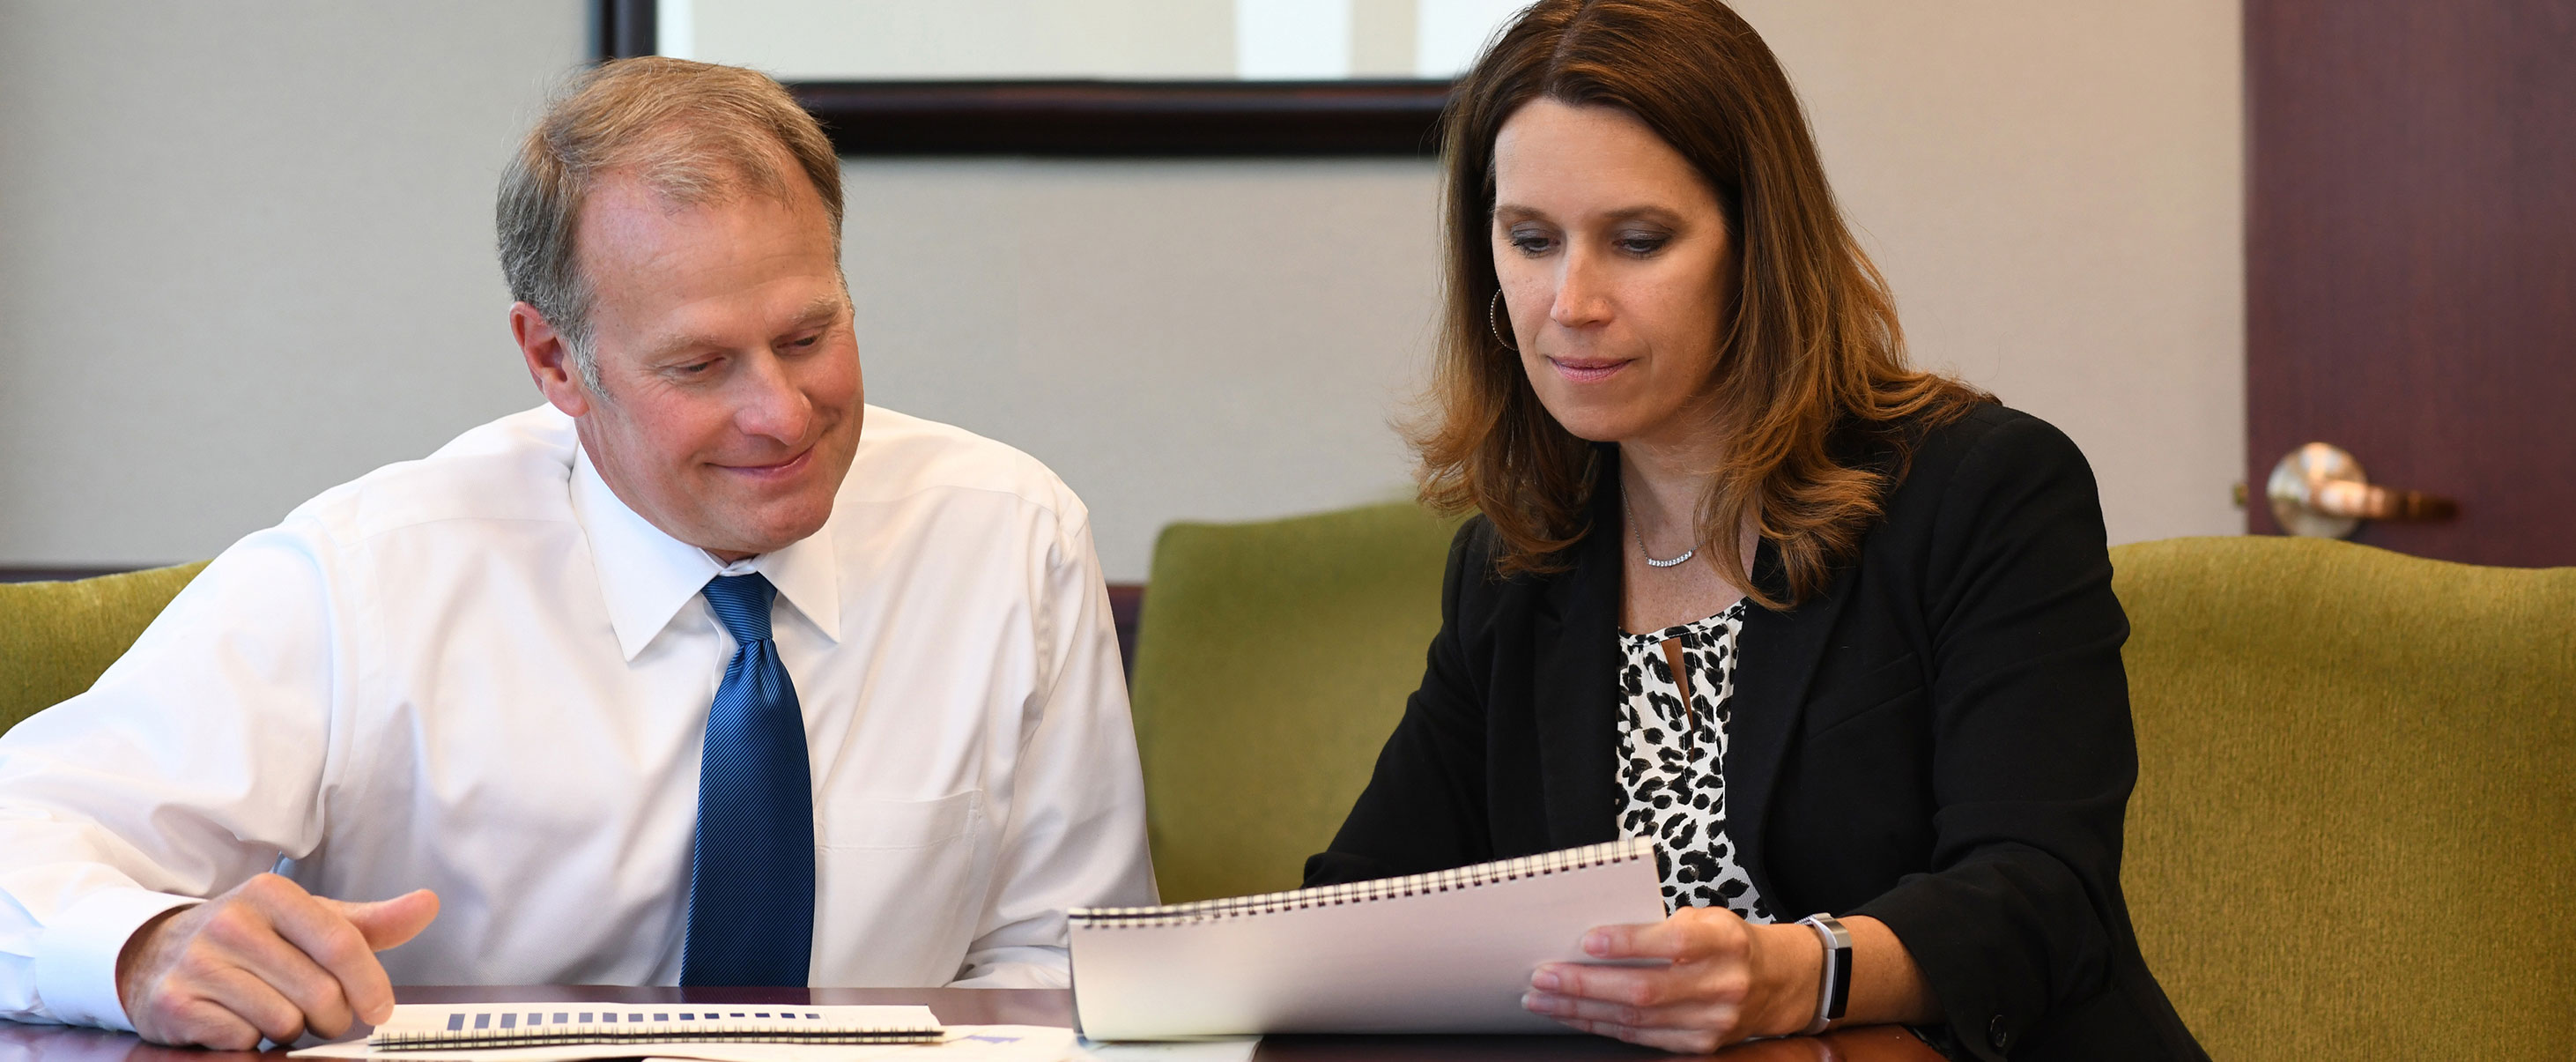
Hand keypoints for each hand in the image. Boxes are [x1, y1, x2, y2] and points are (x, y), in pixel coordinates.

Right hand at [115, 873, 439, 1047]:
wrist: (156, 956)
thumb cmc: (251, 939)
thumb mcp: (308, 921)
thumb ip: (369, 921)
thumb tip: (428, 904)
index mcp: (271, 893)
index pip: (341, 943)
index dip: (369, 984)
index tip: (381, 1009)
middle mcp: (231, 921)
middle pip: (318, 992)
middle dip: (332, 1017)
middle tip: (323, 1017)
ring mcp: (198, 962)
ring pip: (283, 1021)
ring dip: (291, 1030)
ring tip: (276, 1012)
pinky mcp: (174, 1003)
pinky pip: (243, 1039)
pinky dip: (251, 1040)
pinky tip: (239, 1021)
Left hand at [1521, 906, 1821, 1053]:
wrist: (1778, 982)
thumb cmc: (1730, 942)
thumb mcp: (1708, 918)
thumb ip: (1661, 925)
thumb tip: (1598, 937)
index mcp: (1725, 942)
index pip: (1672, 943)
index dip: (1628, 943)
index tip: (1586, 940)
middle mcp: (1722, 985)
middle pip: (1645, 990)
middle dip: (1586, 985)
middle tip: (1544, 977)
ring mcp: (1713, 1021)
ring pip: (1636, 1019)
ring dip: (1583, 1011)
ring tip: (1543, 999)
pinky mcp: (1701, 1045)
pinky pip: (1642, 1038)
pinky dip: (1602, 1027)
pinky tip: (1574, 1017)